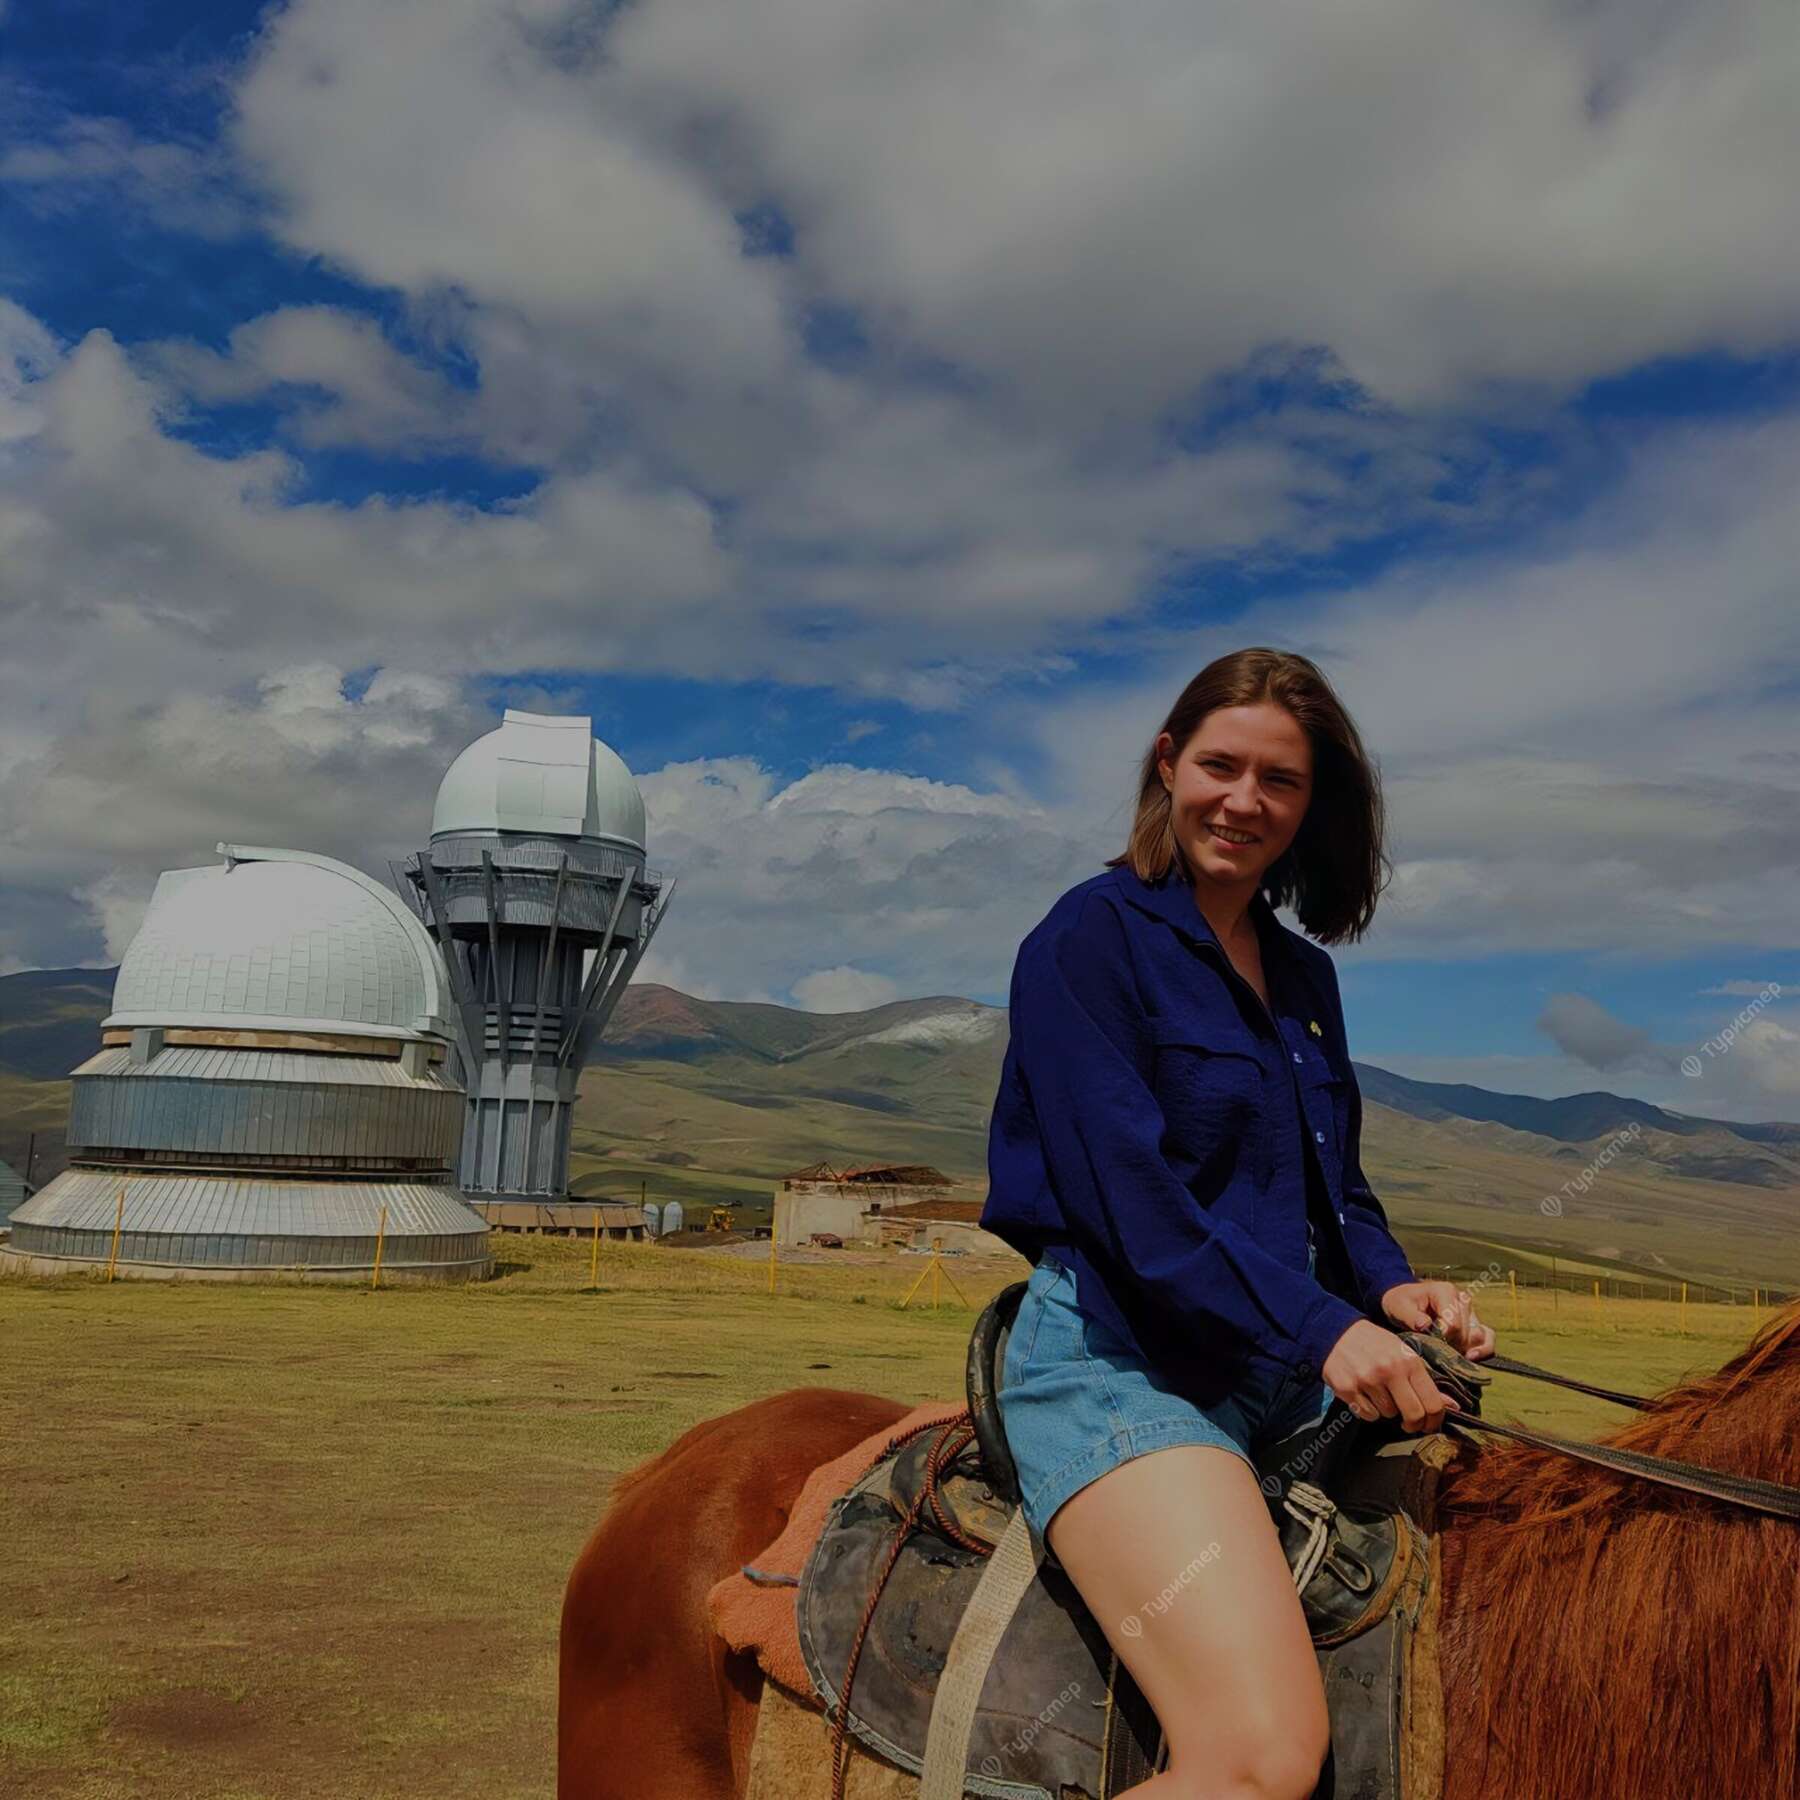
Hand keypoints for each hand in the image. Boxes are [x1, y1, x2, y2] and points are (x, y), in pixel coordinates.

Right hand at [1320, 1320, 1455, 1432]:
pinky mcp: (1348, 1389)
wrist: (1335, 1332)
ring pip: (1389, 1415)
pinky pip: (1368, 1415)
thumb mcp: (1402, 1354)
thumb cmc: (1374, 1344)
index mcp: (1408, 1361)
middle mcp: (1390, 1371)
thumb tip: (1453, 1406)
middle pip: (1413, 1414)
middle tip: (1410, 1424)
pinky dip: (1369, 1410)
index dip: (1435, 1420)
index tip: (1430, 1424)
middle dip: (1414, 1424)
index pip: (1433, 1402)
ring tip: (1380, 1394)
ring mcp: (1367, 1381)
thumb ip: (1425, 1380)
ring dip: (1387, 1410)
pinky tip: (1365, 1394)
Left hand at [1376, 1279, 1496, 1360]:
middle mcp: (1462, 1300)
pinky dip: (1483, 1349)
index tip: (1430, 1343)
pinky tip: (1471, 1358)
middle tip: (1436, 1351)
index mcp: (1446, 1291)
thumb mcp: (1399, 1307)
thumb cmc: (1401, 1302)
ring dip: (1467, 1349)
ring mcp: (1471, 1312)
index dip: (1443, 1338)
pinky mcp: (1475, 1323)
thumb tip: (1425, 1325)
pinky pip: (1488, 1338)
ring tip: (1451, 1355)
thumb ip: (1411, 1317)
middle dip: (1452, 1346)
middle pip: (1466, 1332)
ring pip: (1480, 1336)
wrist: (1404, 1301)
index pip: (1453, 1322)